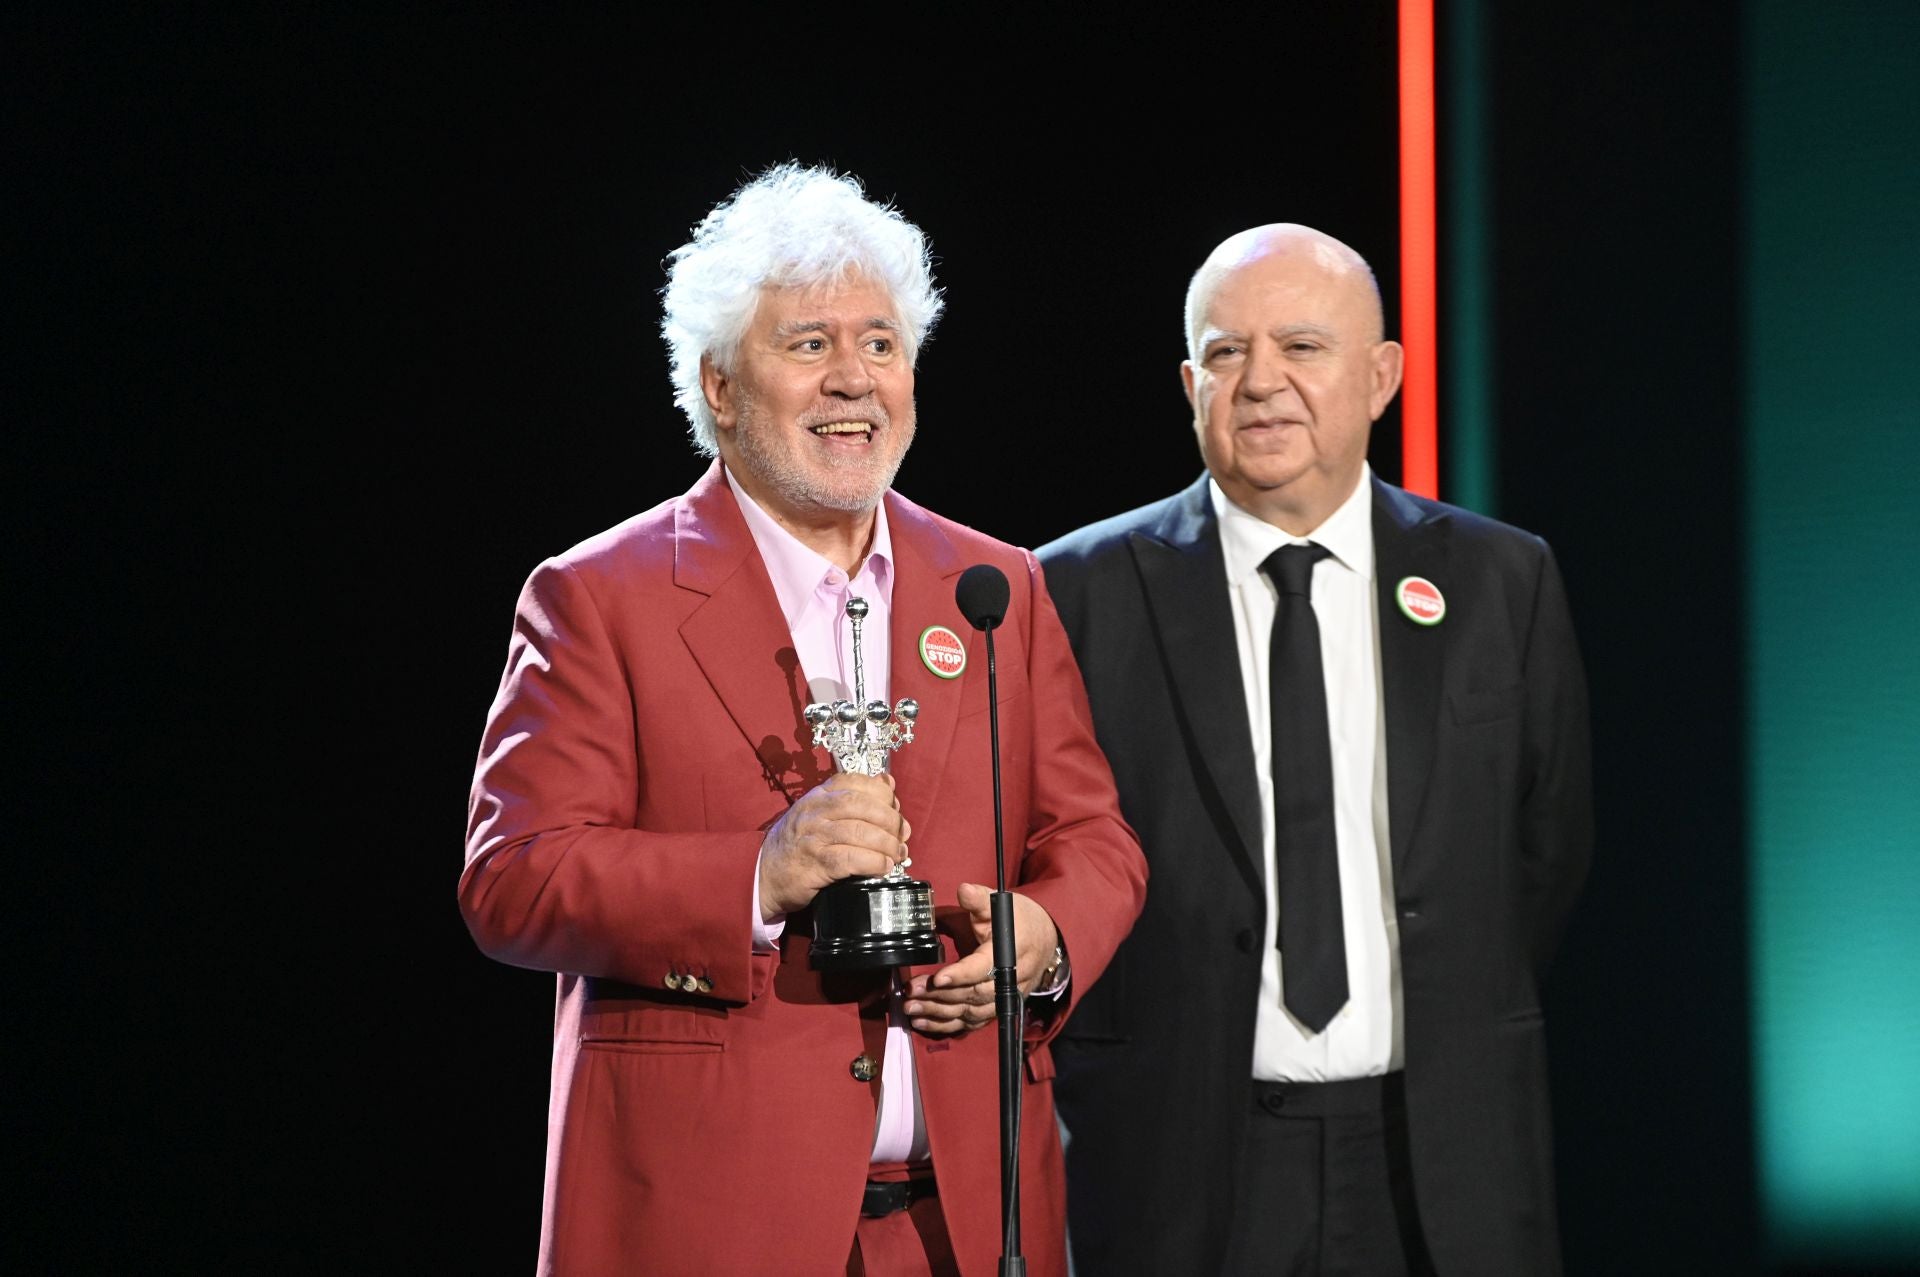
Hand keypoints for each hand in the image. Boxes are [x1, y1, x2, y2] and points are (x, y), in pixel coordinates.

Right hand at [759, 773, 910, 921]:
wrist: (764, 875)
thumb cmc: (798, 845)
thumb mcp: (819, 814)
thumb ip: (850, 799)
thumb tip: (887, 783)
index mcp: (818, 796)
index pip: (854, 782)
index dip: (882, 793)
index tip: (896, 807)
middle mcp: (815, 812)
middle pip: (861, 805)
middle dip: (889, 819)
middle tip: (902, 834)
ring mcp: (813, 837)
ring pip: (859, 832)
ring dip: (886, 844)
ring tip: (898, 853)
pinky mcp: (815, 863)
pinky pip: (850, 859)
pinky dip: (873, 862)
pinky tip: (884, 867)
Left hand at [904, 883, 1058, 1036]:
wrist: (1044, 941)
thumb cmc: (1019, 921)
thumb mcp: (1000, 904)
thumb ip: (979, 899)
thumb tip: (963, 890)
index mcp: (1008, 953)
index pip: (983, 968)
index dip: (960, 974)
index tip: (937, 977)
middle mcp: (1008, 981)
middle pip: (973, 994)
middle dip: (940, 996)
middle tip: (911, 992)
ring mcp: (1003, 998)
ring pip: (970, 1013)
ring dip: (938, 1013)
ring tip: (910, 1008)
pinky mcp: (996, 1009)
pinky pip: (971, 1024)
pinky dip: (947, 1025)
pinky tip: (923, 1022)